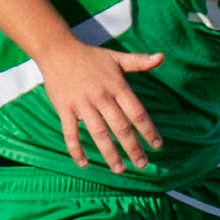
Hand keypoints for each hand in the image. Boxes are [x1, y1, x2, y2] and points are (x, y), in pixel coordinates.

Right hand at [37, 38, 165, 173]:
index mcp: (117, 87)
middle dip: (133, 148)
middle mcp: (101, 97)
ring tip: (119, 169)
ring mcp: (82, 104)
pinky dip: (76, 149)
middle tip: (142, 164)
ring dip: (109, 153)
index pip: (137, 113)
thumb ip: (140, 62)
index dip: (148, 131)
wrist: (57, 51)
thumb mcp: (117, 58)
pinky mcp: (64, 109)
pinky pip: (70, 132)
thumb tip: (162, 57)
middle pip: (120, 127)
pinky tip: (84, 163)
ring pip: (98, 133)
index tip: (157, 146)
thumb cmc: (91, 57)